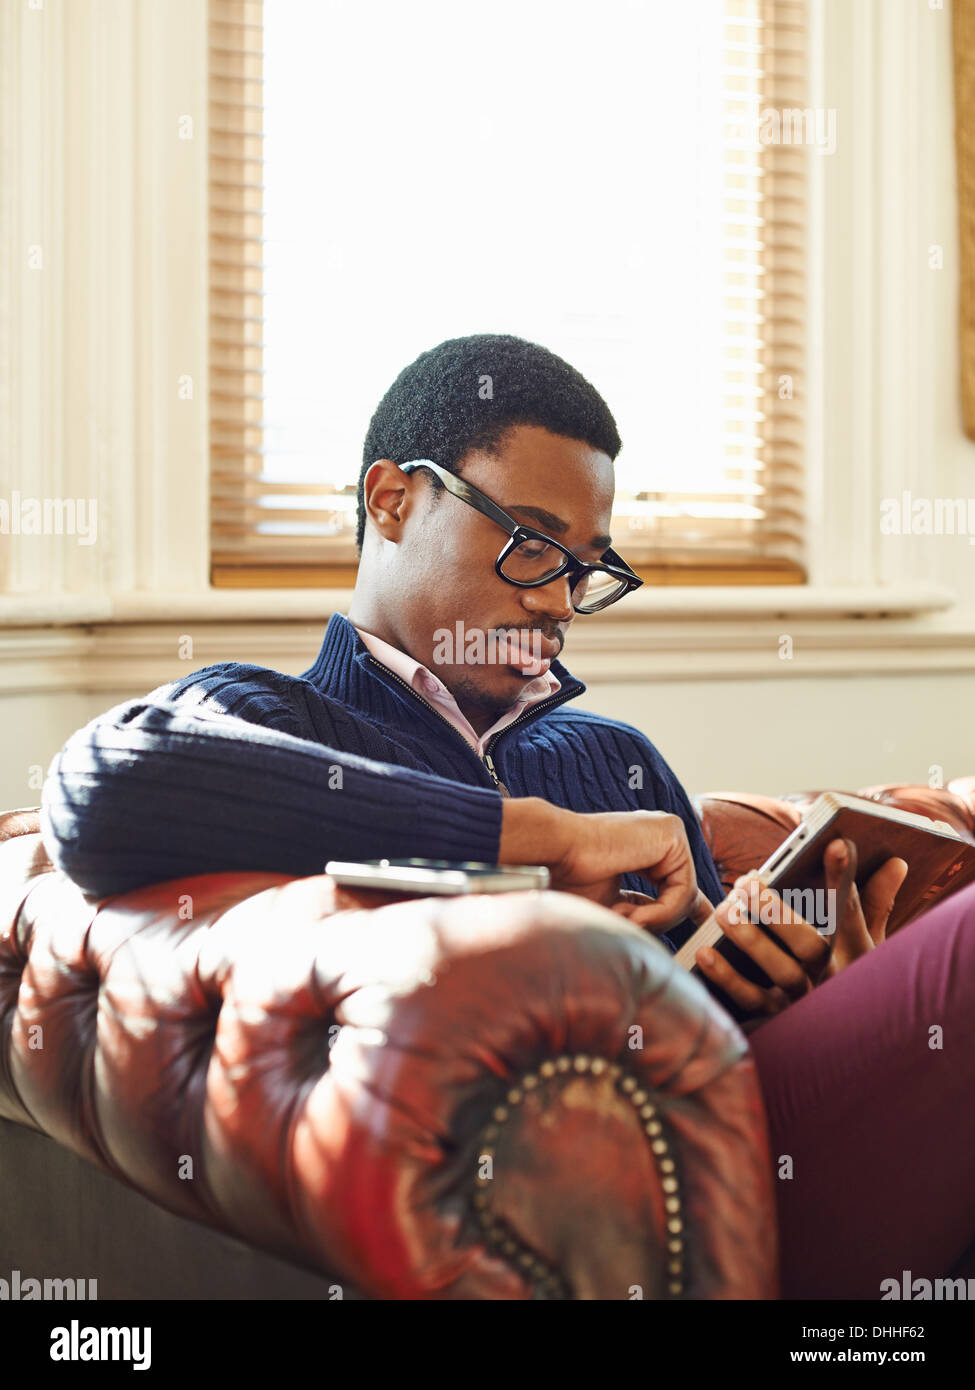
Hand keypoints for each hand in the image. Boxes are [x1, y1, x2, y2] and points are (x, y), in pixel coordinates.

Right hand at [498, 798, 712, 933]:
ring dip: (655, 919)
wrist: (555, 850)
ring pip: (685, 894)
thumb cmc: (571, 876)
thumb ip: (643, 910)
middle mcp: (661, 834)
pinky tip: (634, 914)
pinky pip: (684, 889)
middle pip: (683, 892)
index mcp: (648, 845)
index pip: (679, 880)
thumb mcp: (615, 901)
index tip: (699, 926)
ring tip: (622, 917)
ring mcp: (668, 830)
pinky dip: (661, 911)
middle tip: (627, 924)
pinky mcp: (672, 833)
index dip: (688, 907)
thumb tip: (666, 926)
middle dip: (659, 920)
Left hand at [694, 837, 907, 1022]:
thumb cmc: (850, 977)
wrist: (846, 1044)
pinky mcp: (777, 1020)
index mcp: (856, 954)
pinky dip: (727, 979)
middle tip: (748, 883)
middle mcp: (832, 979)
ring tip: (725, 911)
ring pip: (781, 973)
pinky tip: (705, 953)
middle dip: (779, 913)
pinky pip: (751, 1001)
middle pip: (811, 946)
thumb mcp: (867, 945)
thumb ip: (876, 904)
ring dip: (751, 942)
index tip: (836, 844)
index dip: (844, 879)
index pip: (851, 911)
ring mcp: (804, 1001)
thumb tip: (897, 863)